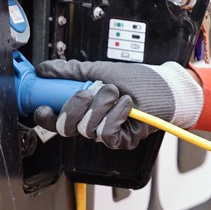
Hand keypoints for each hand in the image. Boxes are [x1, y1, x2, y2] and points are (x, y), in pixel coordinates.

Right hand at [32, 59, 202, 149]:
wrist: (166, 87)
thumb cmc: (139, 79)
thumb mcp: (103, 69)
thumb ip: (72, 71)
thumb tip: (45, 69)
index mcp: (83, 108)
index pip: (55, 119)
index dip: (46, 116)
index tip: (44, 106)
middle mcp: (92, 122)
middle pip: (66, 127)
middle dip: (76, 106)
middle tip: (90, 92)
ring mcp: (106, 133)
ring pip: (86, 129)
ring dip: (102, 105)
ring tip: (116, 92)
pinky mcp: (121, 141)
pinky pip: (106, 134)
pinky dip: (116, 115)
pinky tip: (126, 104)